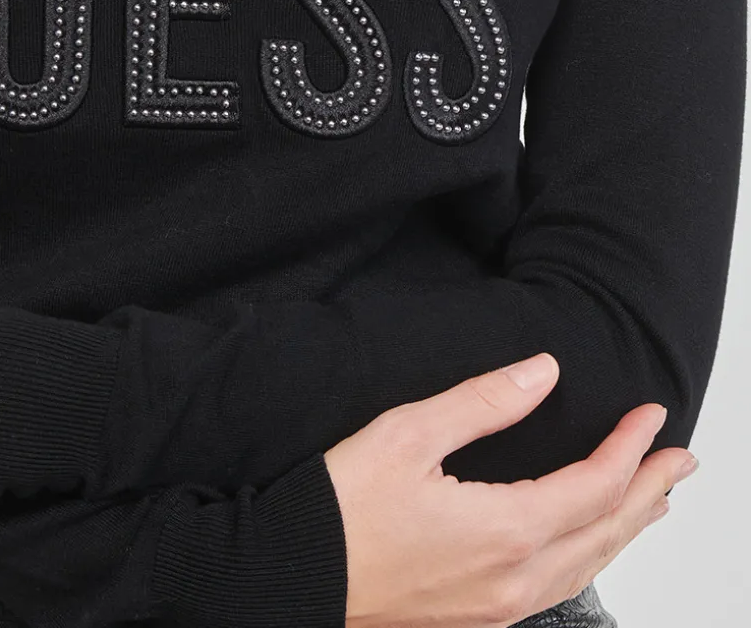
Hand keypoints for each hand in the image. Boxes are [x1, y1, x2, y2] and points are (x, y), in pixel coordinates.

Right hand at [323, 352, 696, 627]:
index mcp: (505, 530)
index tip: (650, 413)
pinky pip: (558, 591)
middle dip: (649, 492)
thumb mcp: (408, 433)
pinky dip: (590, 559)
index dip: (630, 447)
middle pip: (605, 532)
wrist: (291, 578)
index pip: (594, 485)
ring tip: (652, 501)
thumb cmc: (341, 506)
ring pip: (586, 568)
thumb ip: (483, 402)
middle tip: (683, 460)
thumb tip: (543, 371)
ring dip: (626, 530)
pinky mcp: (476, 620)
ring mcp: (497, 608)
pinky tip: (586, 546)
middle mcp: (514, 580)